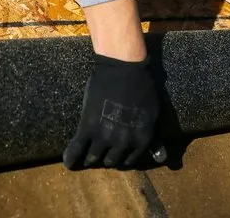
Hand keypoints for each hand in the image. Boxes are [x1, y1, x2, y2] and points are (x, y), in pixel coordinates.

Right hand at [63, 54, 165, 168]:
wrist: (124, 67)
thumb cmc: (141, 86)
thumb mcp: (153, 114)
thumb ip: (155, 139)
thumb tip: (161, 159)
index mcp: (141, 140)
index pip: (128, 161)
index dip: (121, 157)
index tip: (115, 153)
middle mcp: (123, 142)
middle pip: (111, 160)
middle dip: (106, 156)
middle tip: (101, 149)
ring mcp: (104, 136)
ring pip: (94, 157)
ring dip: (90, 158)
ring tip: (87, 155)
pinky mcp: (87, 127)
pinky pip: (77, 149)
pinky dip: (71, 157)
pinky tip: (68, 161)